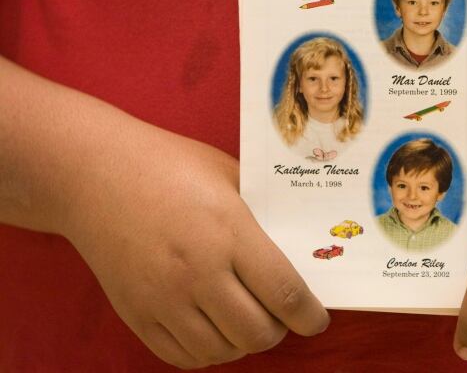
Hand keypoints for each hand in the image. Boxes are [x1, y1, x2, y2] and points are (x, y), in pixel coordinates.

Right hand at [60, 122, 328, 368]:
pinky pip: (184, 357)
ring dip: (244, 341)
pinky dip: (209, 351)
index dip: (310, 316)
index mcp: (228, 232)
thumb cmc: (169, 166)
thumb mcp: (228, 176)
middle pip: (258, 332)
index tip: (317, 319)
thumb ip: (264, 213)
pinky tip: (214, 328)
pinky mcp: (136, 314)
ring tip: (247, 318)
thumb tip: (301, 247)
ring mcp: (162, 299)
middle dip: (280, 329)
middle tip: (281, 313)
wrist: (94, 175)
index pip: (284, 293)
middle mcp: (197, 272)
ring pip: (223, 350)